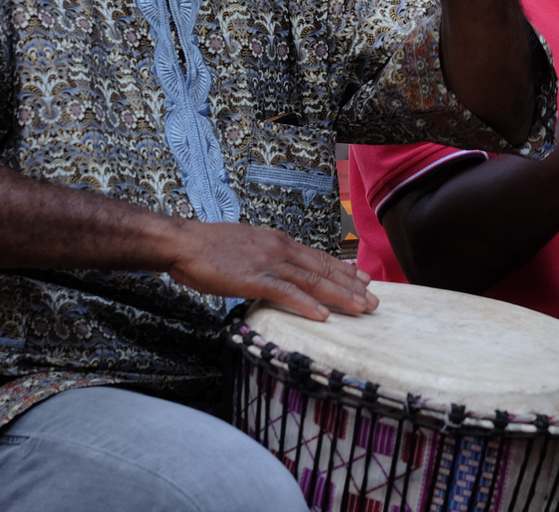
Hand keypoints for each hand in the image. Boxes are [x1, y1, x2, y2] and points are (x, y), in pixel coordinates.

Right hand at [165, 220, 376, 320]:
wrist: (184, 242)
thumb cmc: (210, 248)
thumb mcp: (247, 246)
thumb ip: (267, 257)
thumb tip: (279, 271)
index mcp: (279, 242)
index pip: (319, 257)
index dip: (344, 269)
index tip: (364, 279)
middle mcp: (280, 249)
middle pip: (323, 269)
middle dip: (352, 286)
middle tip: (375, 300)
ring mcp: (268, 263)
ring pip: (313, 280)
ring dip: (340, 296)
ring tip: (361, 308)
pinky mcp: (253, 278)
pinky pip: (286, 293)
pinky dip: (306, 304)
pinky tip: (322, 315)